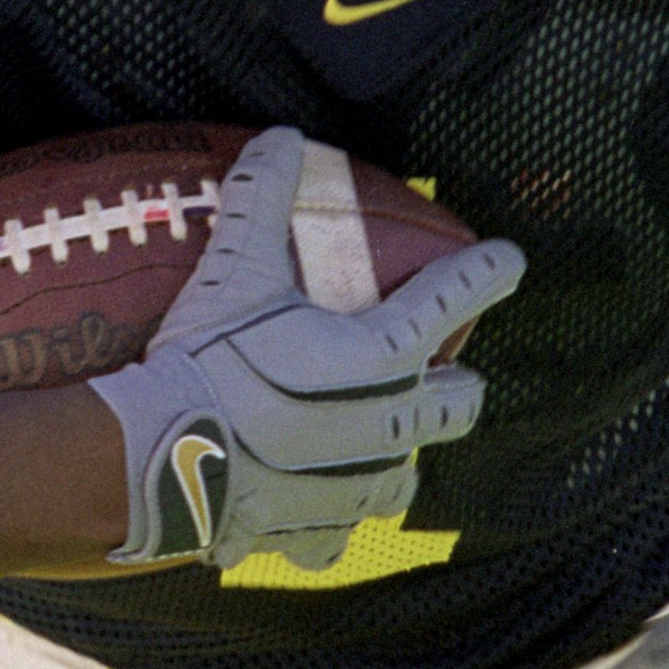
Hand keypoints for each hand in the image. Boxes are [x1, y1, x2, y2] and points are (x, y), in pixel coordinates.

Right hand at [87, 126, 523, 571]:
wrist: (157, 460)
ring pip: (407, 476)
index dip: (488, 273)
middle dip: (457, 385)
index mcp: (381, 354)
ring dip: (399, 454)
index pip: (454, 298)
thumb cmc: (205, 359)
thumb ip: (261, 199)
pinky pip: (341, 532)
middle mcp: (387, 426)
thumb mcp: (233, 270)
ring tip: (376, 439)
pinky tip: (314, 505)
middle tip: (440, 371)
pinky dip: (331, 518)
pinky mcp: (316, 533)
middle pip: (459, 404)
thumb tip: (282, 135)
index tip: (511, 260)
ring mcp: (357, 488)